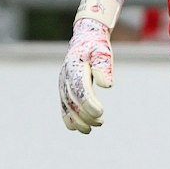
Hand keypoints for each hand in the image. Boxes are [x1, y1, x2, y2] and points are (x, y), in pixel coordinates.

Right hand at [59, 0, 119, 132]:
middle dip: (85, 115)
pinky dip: (70, 119)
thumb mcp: (103, 52)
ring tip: (93, 128)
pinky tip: (81, 128)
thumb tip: (107, 85)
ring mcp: (62, 84)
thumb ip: (104, 67)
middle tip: (100, 122)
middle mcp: (65, 77)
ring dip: (79, 120)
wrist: (84, 40)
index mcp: (74, 67)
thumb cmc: (96, 47)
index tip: (100, 113)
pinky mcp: (64, 90)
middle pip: (72, 101)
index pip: (80, 89)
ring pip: (67, 107)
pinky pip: (63, 108)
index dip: (88, 103)